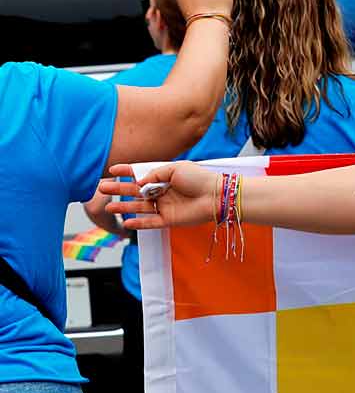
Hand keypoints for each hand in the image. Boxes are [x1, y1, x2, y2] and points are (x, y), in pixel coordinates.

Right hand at [99, 162, 221, 228]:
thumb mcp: (174, 168)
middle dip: (118, 190)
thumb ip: (154, 174)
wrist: (216, 196)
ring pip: (140, 207)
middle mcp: (162, 192)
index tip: (111, 170)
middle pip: (135, 191)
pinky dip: (139, 223)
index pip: (141, 174)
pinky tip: (126, 222)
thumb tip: (137, 183)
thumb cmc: (199, 179)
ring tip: (107, 207)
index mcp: (164, 177)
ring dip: (124, 207)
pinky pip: (151, 222)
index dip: (126, 172)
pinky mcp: (170, 219)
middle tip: (101, 188)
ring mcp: (165, 206)